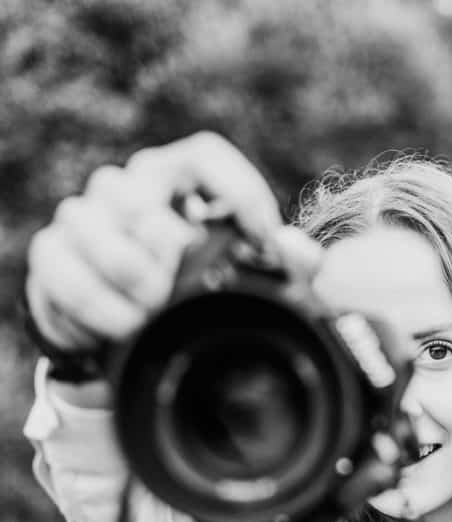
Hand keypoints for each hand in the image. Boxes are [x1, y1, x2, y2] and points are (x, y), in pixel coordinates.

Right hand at [25, 131, 320, 354]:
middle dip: (165, 240)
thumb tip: (303, 255)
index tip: (259, 238)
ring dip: (124, 269)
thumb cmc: (191, 301)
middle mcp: (128, 188)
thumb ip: (283, 271)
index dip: (234, 188)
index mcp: (180, 183)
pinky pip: (61, 265)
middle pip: (140, 186)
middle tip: (183, 285)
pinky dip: (93, 300)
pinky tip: (123, 325)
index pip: (204, 155)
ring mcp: (84, 218)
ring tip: (150, 309)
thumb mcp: (244, 289)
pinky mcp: (53, 256)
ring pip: (91, 219)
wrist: (127, 340)